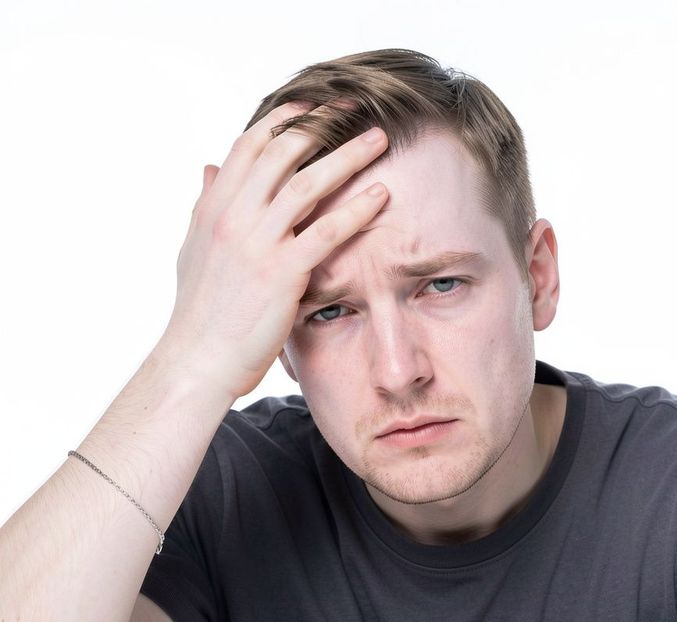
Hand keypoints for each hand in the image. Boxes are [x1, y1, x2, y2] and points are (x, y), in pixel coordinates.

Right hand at [157, 100, 388, 400]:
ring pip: (307, 183)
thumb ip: (204, 206)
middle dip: (321, 124)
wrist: (197, 359)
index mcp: (213, 208)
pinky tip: (380, 195)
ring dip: (346, 156)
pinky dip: (355, 209)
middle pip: (282, 152)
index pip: (249, 146)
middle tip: (353, 109)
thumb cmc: (199, 311)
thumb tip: (207, 168)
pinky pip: (325, 232)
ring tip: (377, 140)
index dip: (283, 119)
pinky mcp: (282, 273)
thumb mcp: (194, 249)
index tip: (313, 105)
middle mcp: (233, 216)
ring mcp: (257, 243)